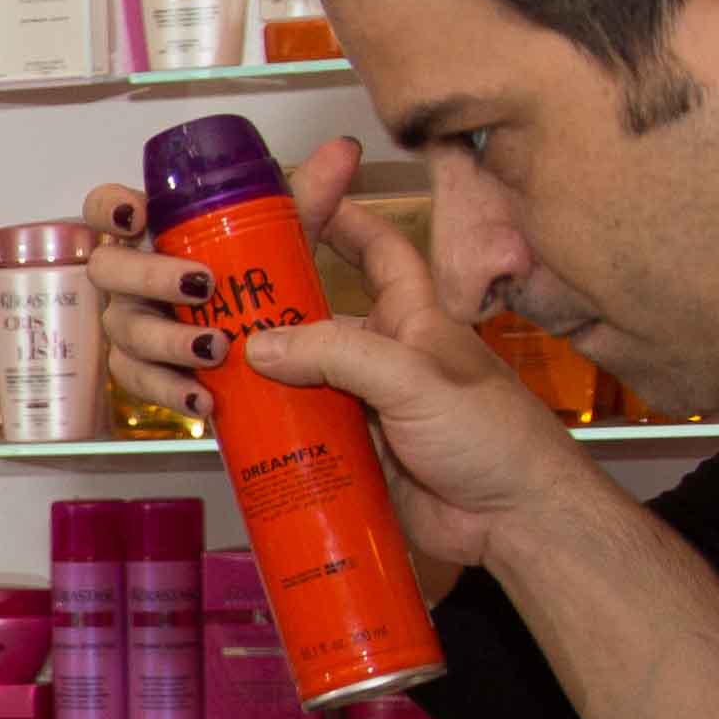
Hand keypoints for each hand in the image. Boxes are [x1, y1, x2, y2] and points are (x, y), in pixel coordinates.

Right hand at [85, 142, 587, 570]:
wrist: (516, 522)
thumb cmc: (493, 437)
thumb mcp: (416, 380)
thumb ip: (340, 355)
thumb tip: (259, 346)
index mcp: (414, 322)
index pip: (381, 254)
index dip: (347, 220)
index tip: (305, 195)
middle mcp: (384, 359)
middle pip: (316, 322)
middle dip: (269, 313)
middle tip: (211, 305)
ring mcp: (364, 409)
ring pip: (297, 382)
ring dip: (259, 381)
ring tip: (203, 373)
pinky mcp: (351, 456)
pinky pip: (296, 437)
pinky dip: (264, 434)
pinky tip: (230, 433)